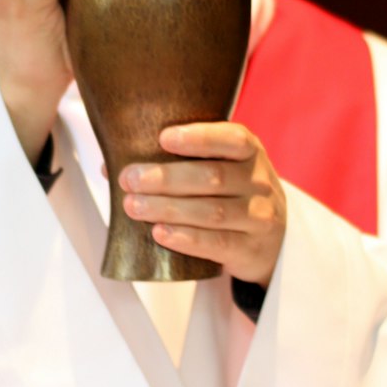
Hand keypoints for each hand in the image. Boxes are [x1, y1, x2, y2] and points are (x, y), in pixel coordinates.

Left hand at [118, 123, 286, 287]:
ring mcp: (259, 217)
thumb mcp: (223, 169)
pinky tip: (160, 233)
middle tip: (130, 179)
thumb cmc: (234, 194)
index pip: (231, 139)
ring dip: (167, 209)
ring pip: (211, 213)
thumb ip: (177, 162)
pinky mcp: (250, 249)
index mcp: (250, 152)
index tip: (163, 138)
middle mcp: (259, 182)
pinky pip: (217, 244)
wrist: (275, 239)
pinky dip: (186, 239)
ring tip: (133, 206)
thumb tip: (112, 166)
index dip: (198, 137)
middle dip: (166, 178)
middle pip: (213, 178)